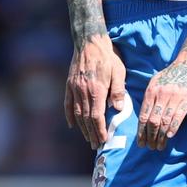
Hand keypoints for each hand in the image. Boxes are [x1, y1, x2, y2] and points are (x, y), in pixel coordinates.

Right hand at [66, 34, 128, 148]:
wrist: (89, 41)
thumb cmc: (108, 56)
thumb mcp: (118, 72)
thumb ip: (118, 91)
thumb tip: (118, 109)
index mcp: (96, 90)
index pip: (96, 116)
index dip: (99, 130)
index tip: (103, 140)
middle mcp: (83, 91)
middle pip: (86, 118)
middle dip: (92, 133)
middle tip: (96, 145)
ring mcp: (74, 88)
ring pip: (77, 113)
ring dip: (82, 128)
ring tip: (88, 138)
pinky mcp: (69, 84)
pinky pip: (68, 104)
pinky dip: (69, 115)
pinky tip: (72, 125)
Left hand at [138, 53, 186, 150]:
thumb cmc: (172, 74)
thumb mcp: (155, 82)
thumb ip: (149, 97)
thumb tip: (144, 116)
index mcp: (151, 91)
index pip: (143, 116)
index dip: (141, 132)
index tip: (141, 142)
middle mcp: (161, 95)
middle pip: (153, 121)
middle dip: (150, 137)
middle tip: (150, 147)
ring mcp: (175, 98)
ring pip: (165, 121)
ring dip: (161, 136)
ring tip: (160, 146)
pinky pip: (178, 117)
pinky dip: (173, 128)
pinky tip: (170, 136)